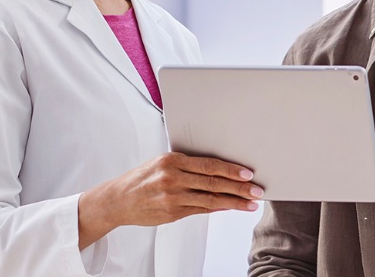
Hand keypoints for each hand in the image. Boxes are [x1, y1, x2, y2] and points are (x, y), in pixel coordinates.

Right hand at [77, 152, 263, 247]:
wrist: (118, 200)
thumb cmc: (142, 180)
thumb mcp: (162, 164)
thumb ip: (188, 167)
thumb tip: (217, 171)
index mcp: (171, 161)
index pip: (208, 164)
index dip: (231, 170)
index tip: (247, 173)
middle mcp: (172, 178)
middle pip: (213, 182)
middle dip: (239, 187)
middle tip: (257, 190)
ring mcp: (172, 197)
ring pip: (210, 199)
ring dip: (233, 202)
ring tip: (250, 203)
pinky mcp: (172, 213)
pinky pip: (201, 210)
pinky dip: (218, 208)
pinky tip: (231, 207)